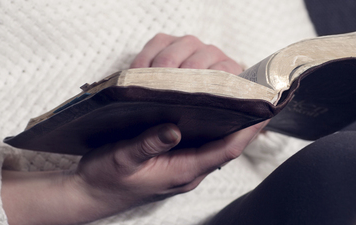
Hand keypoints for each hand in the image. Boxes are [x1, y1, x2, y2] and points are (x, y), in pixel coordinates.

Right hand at [1, 33, 261, 224]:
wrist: (92, 192)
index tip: (263, 111)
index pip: (224, 151)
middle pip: (225, 145)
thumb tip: (173, 129)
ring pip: (215, 143)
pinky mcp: (172, 158)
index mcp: (181, 172)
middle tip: (255, 98)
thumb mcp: (122, 159)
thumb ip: (147, 145)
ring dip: (229, 123)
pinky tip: (207, 108)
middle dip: (243, 124)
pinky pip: (200, 141)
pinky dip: (210, 125)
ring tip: (239, 99)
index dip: (246, 132)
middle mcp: (187, 168)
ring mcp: (181, 164)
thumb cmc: (106, 179)